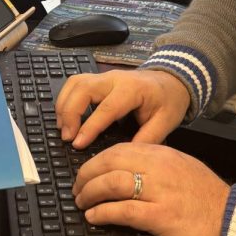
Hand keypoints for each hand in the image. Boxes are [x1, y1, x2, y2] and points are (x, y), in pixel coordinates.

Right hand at [55, 67, 190, 147]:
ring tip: (63, 129)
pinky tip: (66, 118)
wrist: (172, 81)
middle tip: (67, 137)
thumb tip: (125, 158)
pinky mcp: (98, 79)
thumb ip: (146, 140)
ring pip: (75, 83)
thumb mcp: (166, 122)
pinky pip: (75, 84)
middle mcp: (115, 79)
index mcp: (133, 89)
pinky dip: (66, 99)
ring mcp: (105, 76)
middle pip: (83, 88)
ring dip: (65, 105)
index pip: (106, 107)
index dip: (90, 126)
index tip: (77, 144)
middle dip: (70, 112)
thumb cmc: (169, 101)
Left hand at [73, 142, 229, 235]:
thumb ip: (155, 165)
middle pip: (110, 162)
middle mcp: (159, 167)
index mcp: (162, 154)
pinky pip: (124, 210)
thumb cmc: (207, 198)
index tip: (86, 172)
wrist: (232, 221)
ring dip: (90, 193)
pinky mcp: (161, 216)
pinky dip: (103, 213)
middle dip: (86, 175)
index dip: (96, 161)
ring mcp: (160, 191)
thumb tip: (124, 171)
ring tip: (82, 203)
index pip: (119, 149)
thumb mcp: (181, 168)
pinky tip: (94, 217)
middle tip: (77, 189)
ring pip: (113, 183)